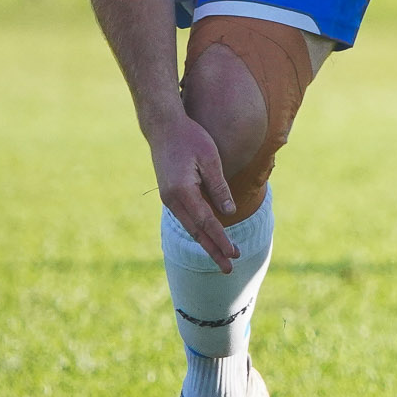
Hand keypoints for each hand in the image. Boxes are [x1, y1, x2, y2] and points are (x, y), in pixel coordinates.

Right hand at [147, 114, 239, 270]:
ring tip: (222, 257)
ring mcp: (168, 199)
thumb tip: (230, 212)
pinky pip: (186, 218)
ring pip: (190, 227)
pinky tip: (208, 236)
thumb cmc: (190, 138)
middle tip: (229, 268)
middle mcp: (172, 200)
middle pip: (197, 232)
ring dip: (206, 242)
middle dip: (213, 250)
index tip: (234, 253)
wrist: (163, 127)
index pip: (207, 222)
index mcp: (183, 192)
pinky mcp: (170, 195)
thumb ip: (219, 186)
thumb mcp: (210, 158)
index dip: (221, 239)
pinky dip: (198, 230)